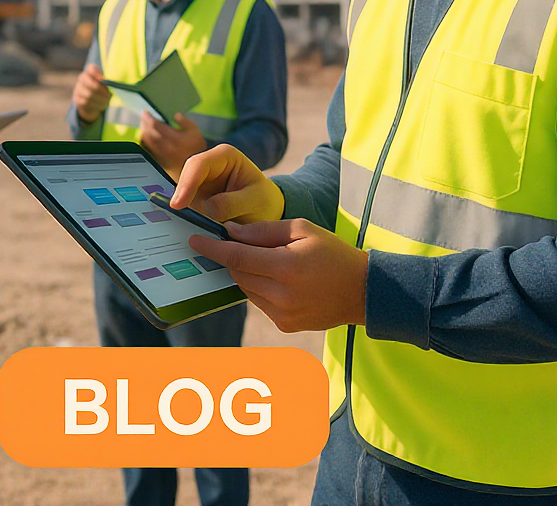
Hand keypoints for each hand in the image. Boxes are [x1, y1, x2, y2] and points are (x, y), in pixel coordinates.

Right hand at [72, 63, 110, 123]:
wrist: (91, 100)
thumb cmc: (101, 88)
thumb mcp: (105, 83)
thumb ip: (108, 81)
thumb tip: (112, 84)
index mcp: (89, 72)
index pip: (91, 68)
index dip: (97, 73)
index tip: (103, 79)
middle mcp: (81, 79)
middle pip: (91, 84)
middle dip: (101, 91)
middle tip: (108, 96)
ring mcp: (78, 89)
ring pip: (89, 95)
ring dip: (100, 100)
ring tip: (106, 102)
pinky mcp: (77, 100)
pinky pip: (86, 103)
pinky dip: (95, 105)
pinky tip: (101, 106)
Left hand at [139, 112, 206, 179]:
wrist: (195, 167)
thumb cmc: (195, 148)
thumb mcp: (195, 131)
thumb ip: (186, 122)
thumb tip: (176, 115)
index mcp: (175, 138)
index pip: (157, 126)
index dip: (149, 118)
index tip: (146, 113)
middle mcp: (166, 147)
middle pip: (149, 133)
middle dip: (144, 124)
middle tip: (144, 118)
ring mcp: (161, 155)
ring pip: (146, 141)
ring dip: (143, 132)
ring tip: (144, 126)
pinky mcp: (158, 160)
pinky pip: (147, 150)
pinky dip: (144, 142)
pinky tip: (145, 137)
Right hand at [171, 143, 284, 223]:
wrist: (266, 212)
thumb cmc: (263, 201)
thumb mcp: (255, 201)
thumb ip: (232, 203)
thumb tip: (208, 208)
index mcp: (225, 156)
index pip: (199, 165)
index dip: (187, 183)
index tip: (179, 204)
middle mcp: (208, 166)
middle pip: (185, 177)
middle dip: (181, 196)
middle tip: (177, 214)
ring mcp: (200, 183)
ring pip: (182, 194)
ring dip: (184, 209)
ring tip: (189, 225)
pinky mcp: (196, 199)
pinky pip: (186, 208)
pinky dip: (187, 217)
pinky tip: (188, 228)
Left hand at [189, 218, 367, 332]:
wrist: (362, 291)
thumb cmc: (333, 253)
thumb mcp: (302, 230)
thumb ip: (264, 231)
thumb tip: (231, 232)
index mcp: (287, 267)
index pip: (237, 257)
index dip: (213, 248)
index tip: (194, 238)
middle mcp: (282, 295)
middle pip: (238, 273)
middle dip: (231, 256)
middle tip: (232, 240)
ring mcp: (282, 315)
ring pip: (245, 288)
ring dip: (245, 271)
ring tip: (266, 259)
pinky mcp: (284, 326)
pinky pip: (258, 301)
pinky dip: (259, 286)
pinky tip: (277, 277)